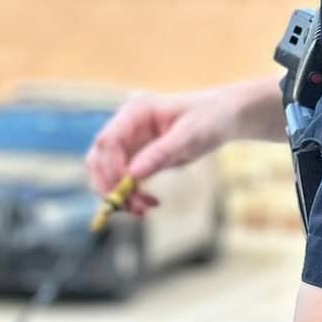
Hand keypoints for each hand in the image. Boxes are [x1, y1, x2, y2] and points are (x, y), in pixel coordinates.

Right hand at [85, 86, 242, 213]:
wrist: (222, 117)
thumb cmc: (209, 119)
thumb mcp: (190, 136)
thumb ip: (160, 153)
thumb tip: (132, 174)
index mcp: (135, 111)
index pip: (107, 140)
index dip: (112, 168)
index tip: (131, 189)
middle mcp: (126, 124)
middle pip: (99, 158)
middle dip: (112, 186)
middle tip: (136, 208)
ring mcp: (128, 140)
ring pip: (105, 171)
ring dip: (119, 194)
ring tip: (144, 210)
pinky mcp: (135, 155)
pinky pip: (121, 178)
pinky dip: (130, 194)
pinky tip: (150, 202)